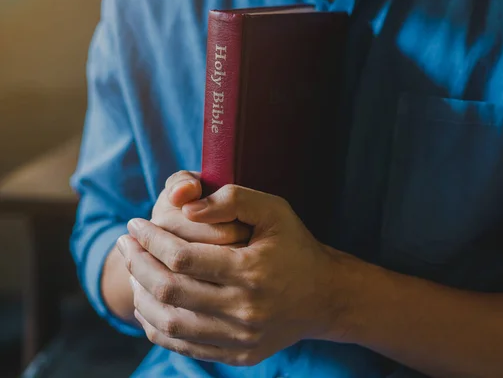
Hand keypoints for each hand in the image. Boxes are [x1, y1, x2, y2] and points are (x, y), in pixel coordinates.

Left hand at [119, 184, 343, 365]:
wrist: (325, 297)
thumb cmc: (296, 247)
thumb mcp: (274, 210)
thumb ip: (232, 199)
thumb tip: (186, 207)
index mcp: (252, 270)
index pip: (182, 257)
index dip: (150, 239)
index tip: (135, 224)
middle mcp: (245, 309)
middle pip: (170, 290)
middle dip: (137, 263)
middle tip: (125, 244)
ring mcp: (241, 338)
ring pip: (170, 322)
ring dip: (141, 295)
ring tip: (133, 271)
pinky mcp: (239, 355)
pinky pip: (184, 346)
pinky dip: (157, 326)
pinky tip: (148, 303)